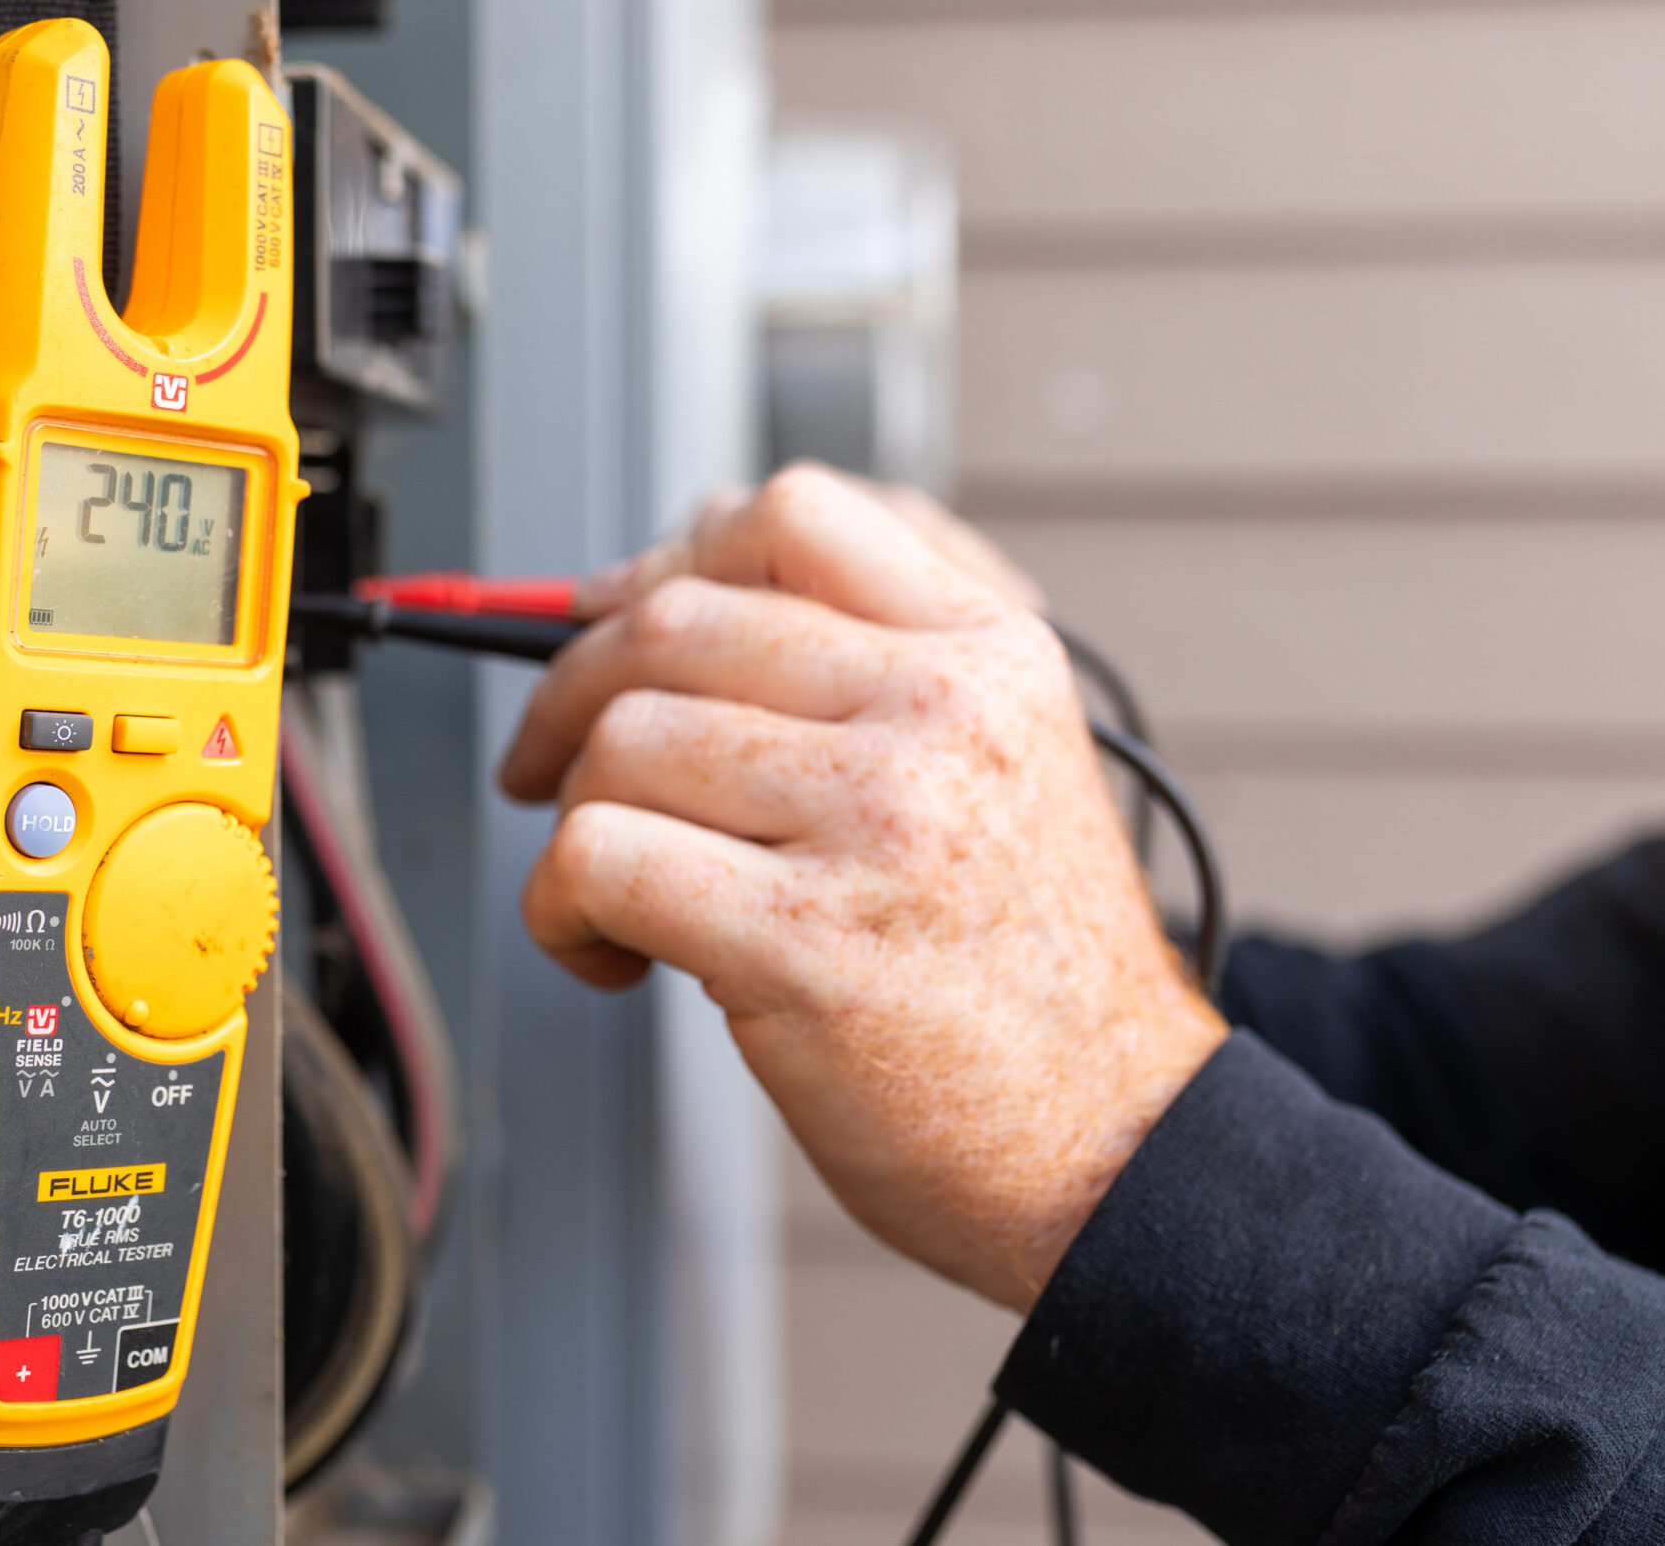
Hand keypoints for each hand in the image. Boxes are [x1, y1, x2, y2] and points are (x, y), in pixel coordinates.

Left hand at [501, 467, 1224, 1310]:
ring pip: (622, 741)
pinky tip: (608, 954)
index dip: (667, 555)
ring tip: (622, 898)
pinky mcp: (804, 941)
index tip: (611, 620)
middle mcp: (941, 716)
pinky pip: (597, 859)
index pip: (790, 516)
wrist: (1117, 1150)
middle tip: (548, 766)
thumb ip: (875, 653)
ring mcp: (878, 822)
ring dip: (575, 819)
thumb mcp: (1006, 761)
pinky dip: (559, 910)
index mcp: (988, 655)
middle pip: (675, 622)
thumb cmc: (1028, 974)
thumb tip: (680, 556)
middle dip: (570, 692)